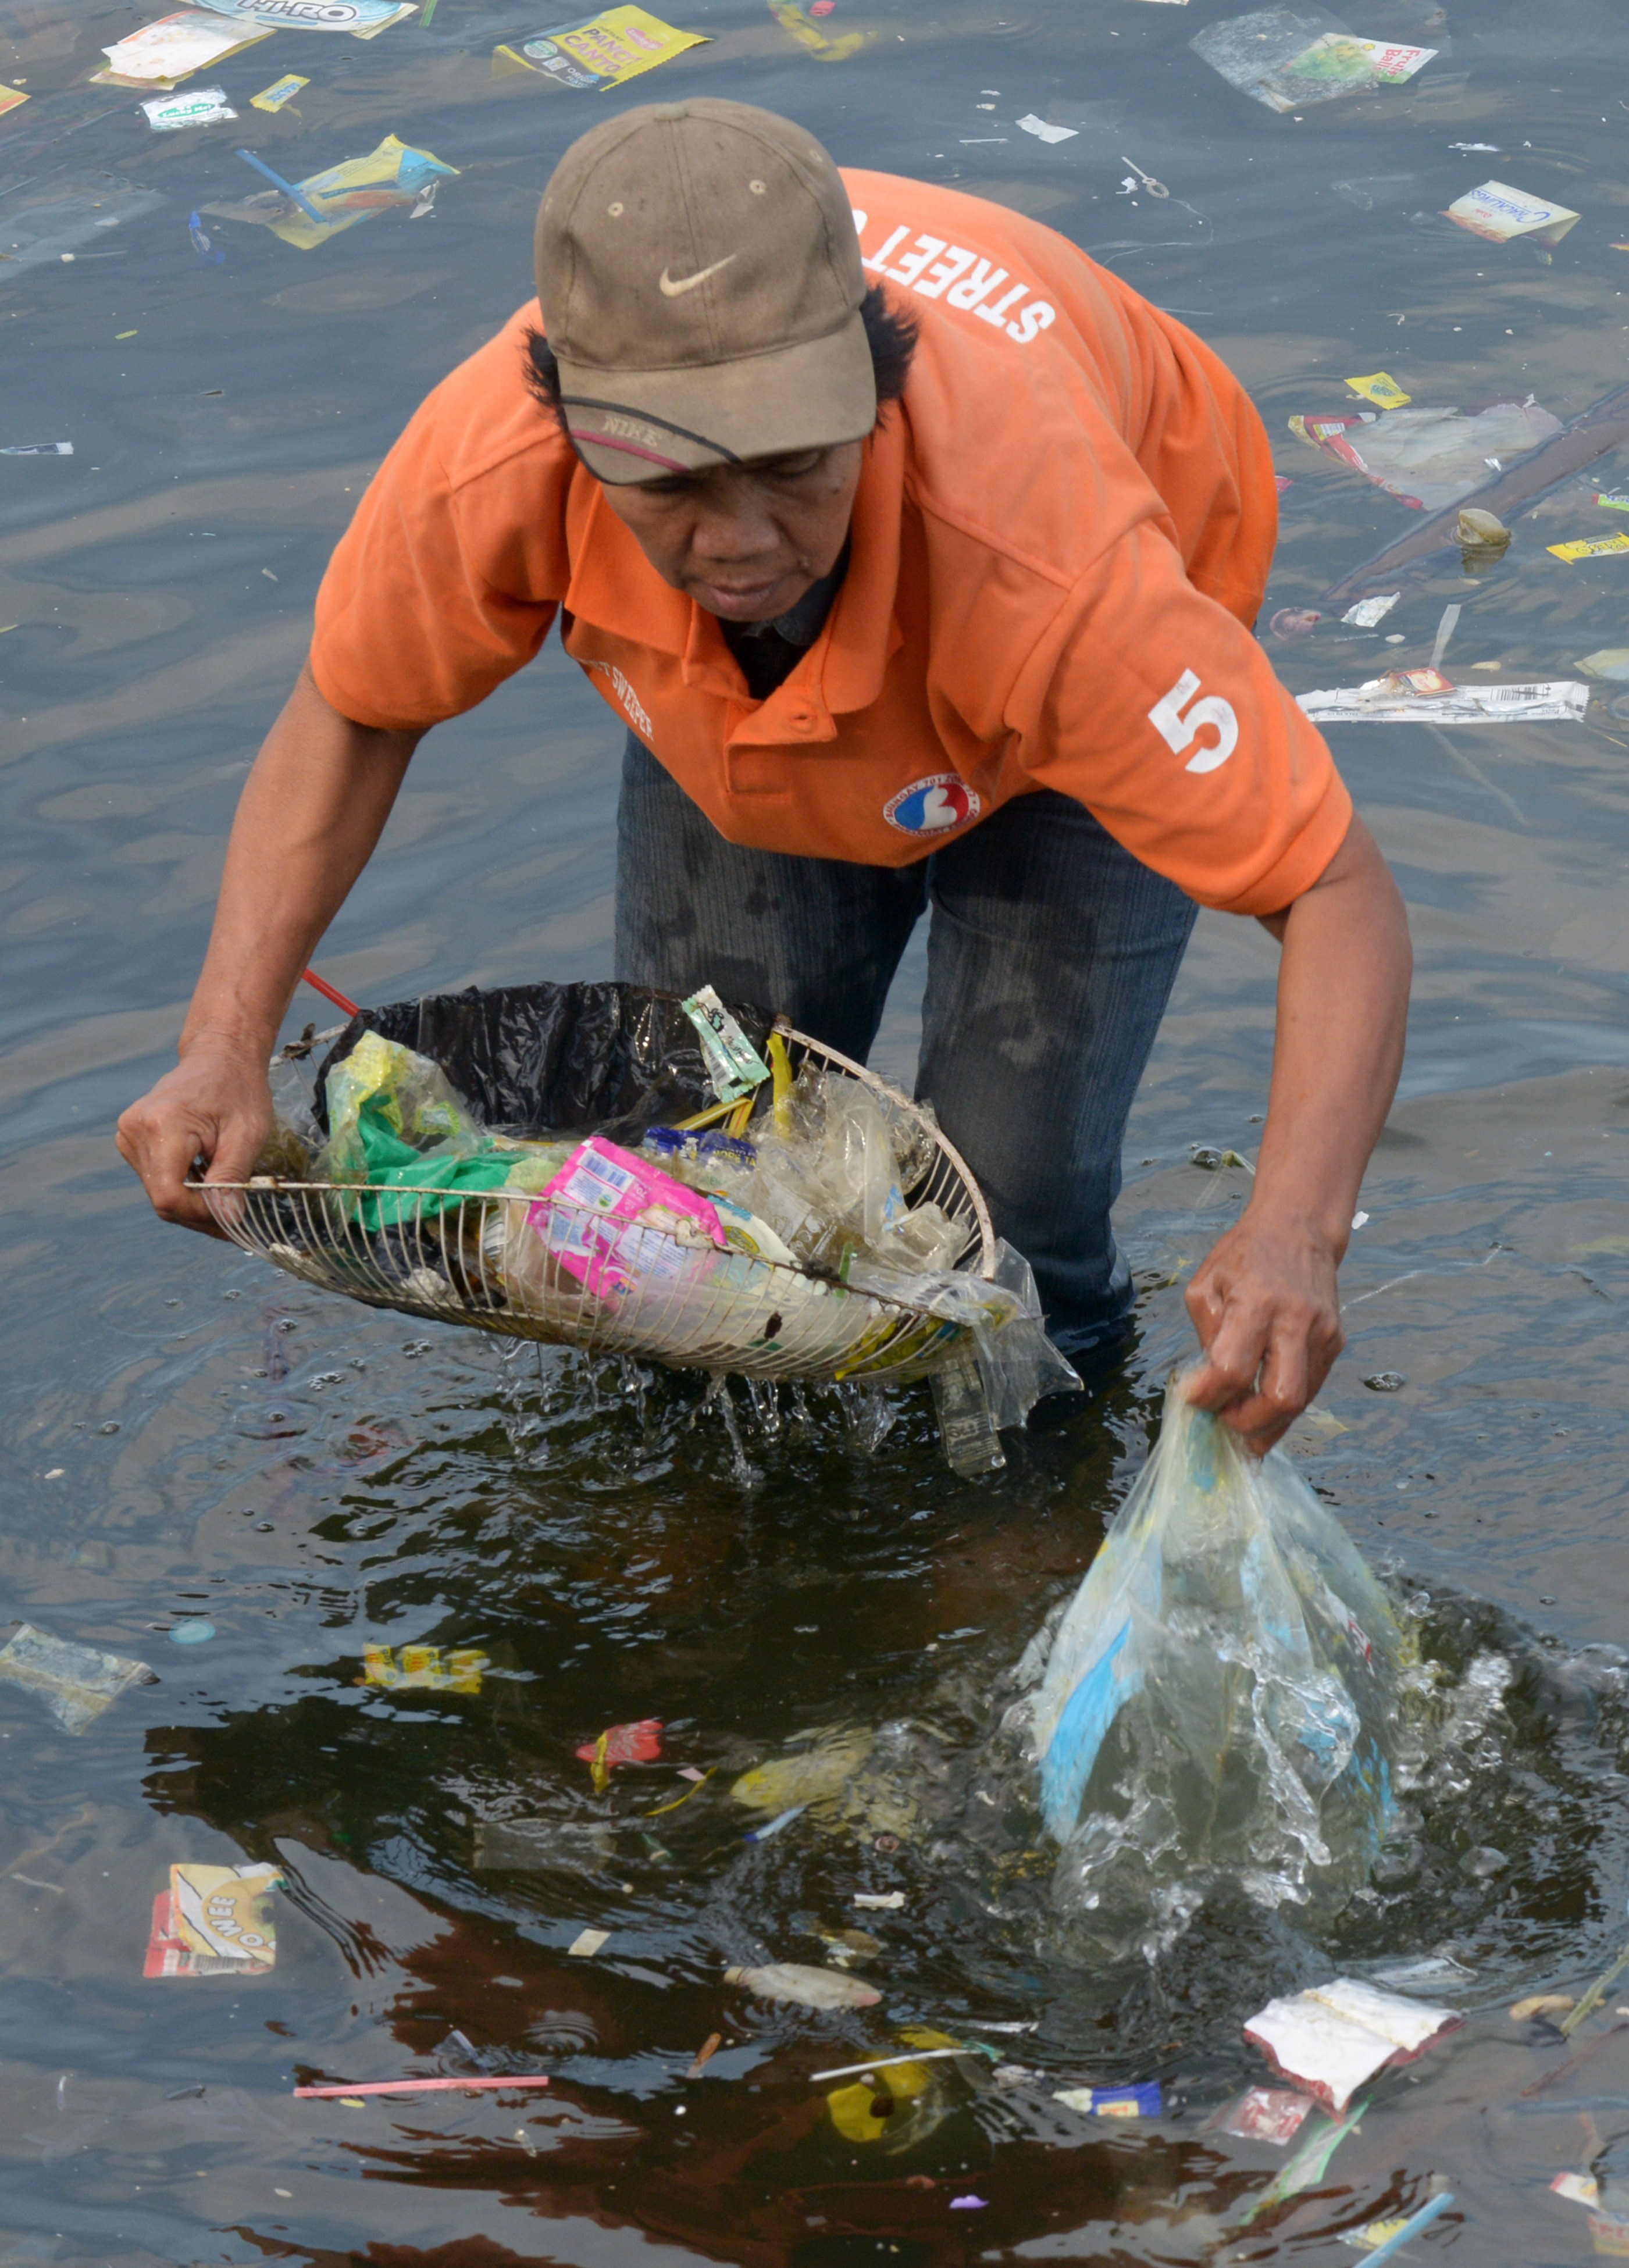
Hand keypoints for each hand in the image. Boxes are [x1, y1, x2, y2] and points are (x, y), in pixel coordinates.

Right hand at [116, 1039, 271, 1237]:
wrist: (219, 1056)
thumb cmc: (238, 1088)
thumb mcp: (247, 1133)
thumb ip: (232, 1178)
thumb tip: (227, 1219)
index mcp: (163, 1126)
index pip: (169, 1196)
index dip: (201, 1215)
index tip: (232, 1217)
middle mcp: (135, 1131)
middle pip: (163, 1199)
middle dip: (201, 1213)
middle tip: (235, 1215)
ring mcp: (128, 1135)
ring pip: (158, 1193)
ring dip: (193, 1203)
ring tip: (224, 1192)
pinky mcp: (131, 1140)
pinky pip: (156, 1179)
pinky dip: (183, 1188)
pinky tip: (206, 1179)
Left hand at [1181, 1206, 1343, 1454]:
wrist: (1299, 1229)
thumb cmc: (1244, 1255)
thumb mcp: (1206, 1283)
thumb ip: (1206, 1333)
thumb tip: (1208, 1383)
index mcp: (1256, 1302)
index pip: (1233, 1368)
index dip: (1210, 1395)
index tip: (1193, 1400)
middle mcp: (1296, 1321)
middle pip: (1281, 1397)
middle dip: (1249, 1423)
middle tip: (1224, 1423)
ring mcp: (1322, 1334)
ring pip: (1301, 1401)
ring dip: (1269, 1424)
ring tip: (1241, 1425)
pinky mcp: (1336, 1342)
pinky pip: (1311, 1388)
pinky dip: (1285, 1407)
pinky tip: (1263, 1407)